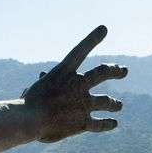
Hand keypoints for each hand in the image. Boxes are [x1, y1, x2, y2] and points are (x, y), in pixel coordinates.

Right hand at [21, 26, 127, 142]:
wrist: (28, 119)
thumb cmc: (28, 103)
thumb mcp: (37, 87)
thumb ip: (45, 80)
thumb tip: (44, 74)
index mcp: (63, 72)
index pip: (80, 50)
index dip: (92, 39)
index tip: (104, 29)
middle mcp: (77, 84)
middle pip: (103, 73)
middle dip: (115, 71)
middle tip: (123, 71)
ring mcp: (83, 103)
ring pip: (107, 101)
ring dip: (114, 103)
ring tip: (118, 105)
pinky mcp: (83, 122)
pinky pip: (100, 123)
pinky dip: (107, 124)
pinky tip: (113, 124)